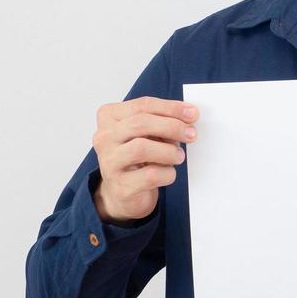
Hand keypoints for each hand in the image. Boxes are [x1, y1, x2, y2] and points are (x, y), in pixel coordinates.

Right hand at [92, 96, 198, 222]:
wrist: (122, 192)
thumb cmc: (136, 157)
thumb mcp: (146, 133)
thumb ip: (162, 121)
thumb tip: (188, 115)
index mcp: (109, 117)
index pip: (142, 105)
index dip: (171, 108)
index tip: (192, 113)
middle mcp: (104, 138)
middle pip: (141, 123)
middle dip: (172, 126)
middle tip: (191, 133)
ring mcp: (109, 162)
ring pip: (141, 148)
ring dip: (168, 151)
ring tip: (178, 156)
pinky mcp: (121, 186)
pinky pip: (150, 175)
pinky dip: (167, 173)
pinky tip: (169, 173)